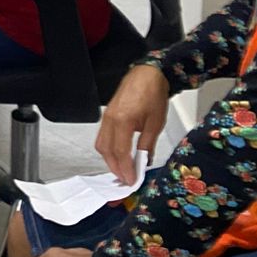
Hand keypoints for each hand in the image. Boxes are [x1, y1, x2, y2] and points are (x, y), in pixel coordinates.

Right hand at [95, 63, 169, 183]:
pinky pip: (103, 136)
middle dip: (115, 168)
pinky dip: (109, 149)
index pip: (121, 152)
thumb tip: (144, 162)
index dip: (126, 169)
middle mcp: (110, 119)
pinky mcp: (107, 115)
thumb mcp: (155, 123)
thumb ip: (148, 145)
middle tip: (126, 180)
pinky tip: (119, 155)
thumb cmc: (152, 94)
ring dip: (110, 160)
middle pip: (107, 151)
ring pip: (101, 145)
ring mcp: (106, 116)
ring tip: (123, 170)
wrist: (147, 74)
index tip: (132, 181)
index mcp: (123, 120)